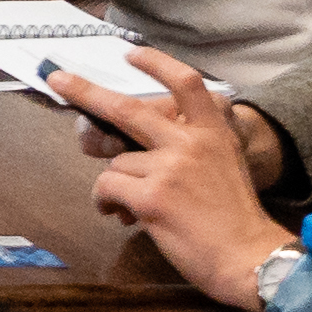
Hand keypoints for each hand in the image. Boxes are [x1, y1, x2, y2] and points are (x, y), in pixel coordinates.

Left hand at [56, 47, 288, 307]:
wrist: (252, 257)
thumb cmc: (235, 220)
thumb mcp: (226, 167)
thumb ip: (190, 148)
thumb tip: (134, 150)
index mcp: (213, 133)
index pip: (185, 82)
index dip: (156, 63)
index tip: (132, 55)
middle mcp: (190, 143)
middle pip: (127, 108)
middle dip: (85, 92)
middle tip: (59, 79)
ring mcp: (170, 168)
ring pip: (116, 164)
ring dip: (116, 184)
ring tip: (133, 206)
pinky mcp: (152, 197)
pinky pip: (108, 188)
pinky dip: (105, 201)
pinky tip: (119, 214)